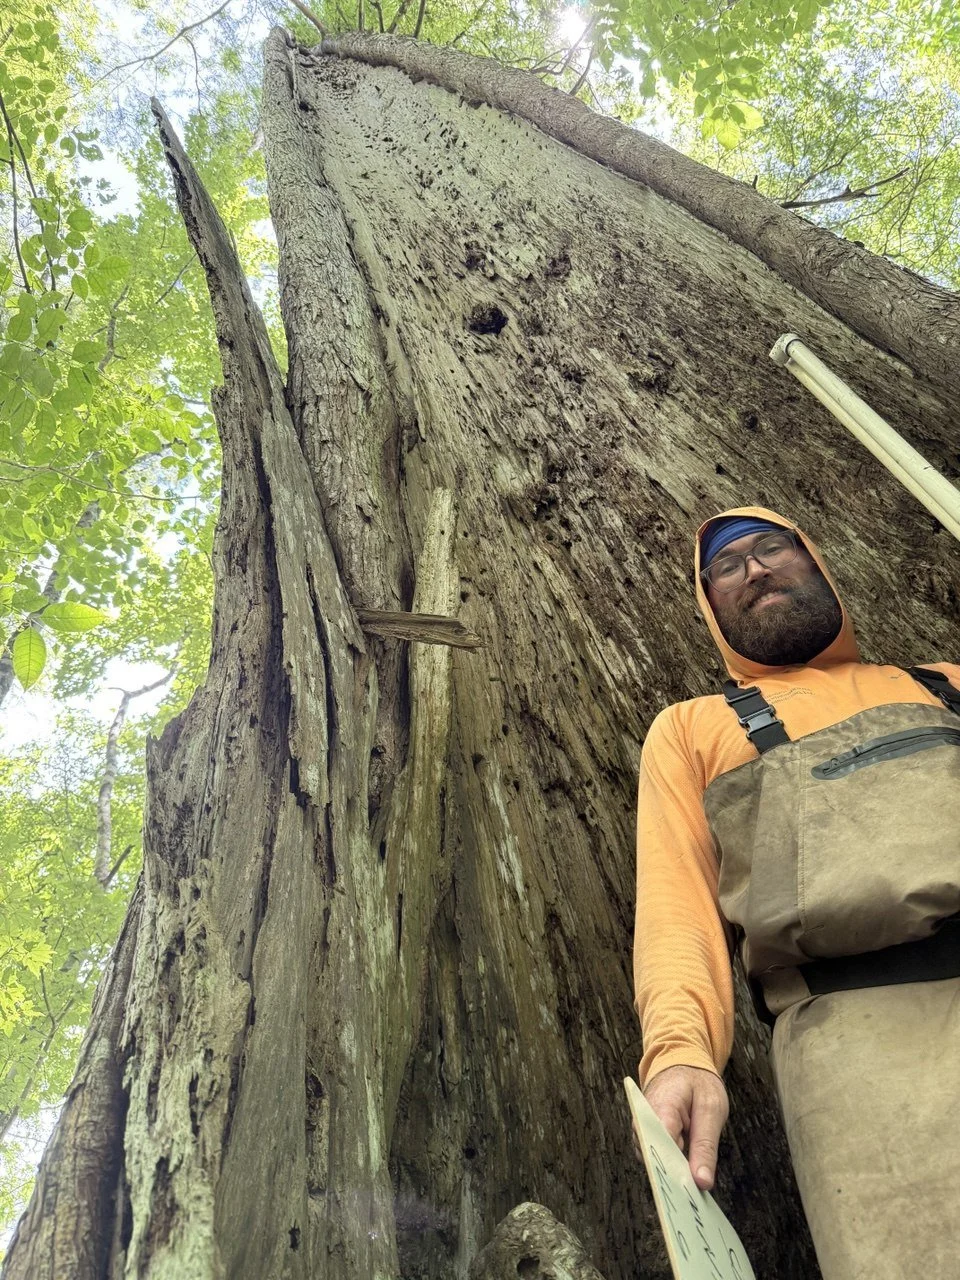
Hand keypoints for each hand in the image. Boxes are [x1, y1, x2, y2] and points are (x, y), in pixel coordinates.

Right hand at [641, 1065, 727, 1191]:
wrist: (682, 1064)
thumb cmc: (697, 1083)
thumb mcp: (712, 1109)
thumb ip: (706, 1146)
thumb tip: (702, 1182)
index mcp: (661, 1107)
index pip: (662, 1145)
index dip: (675, 1171)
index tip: (691, 1190)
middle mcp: (643, 1121)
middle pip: (655, 1158)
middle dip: (676, 1175)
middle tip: (698, 1191)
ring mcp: (642, 1130)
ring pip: (656, 1162)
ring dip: (675, 1172)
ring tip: (695, 1182)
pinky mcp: (646, 1137)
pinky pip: (658, 1158)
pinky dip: (673, 1166)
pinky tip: (688, 1171)